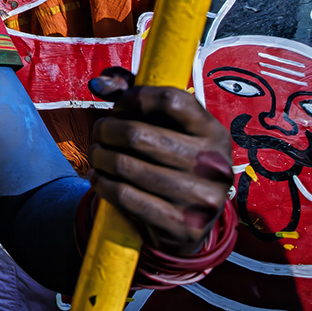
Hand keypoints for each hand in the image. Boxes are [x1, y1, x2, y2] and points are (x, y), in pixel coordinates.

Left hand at [87, 67, 233, 253]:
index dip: (134, 98)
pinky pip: (125, 197)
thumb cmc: (169, 161)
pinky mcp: (183, 227)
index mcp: (214, 133)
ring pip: (125, 165)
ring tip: (97, 155)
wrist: (187, 225)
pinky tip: (98, 178)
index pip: (170, 100)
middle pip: (137, 133)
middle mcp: (214, 165)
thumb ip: (134, 95)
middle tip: (99, 133)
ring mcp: (202, 199)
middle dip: (106, 129)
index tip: (119, 107)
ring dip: (99, 156)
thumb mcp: (165, 126)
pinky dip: (102, 184)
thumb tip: (100, 83)